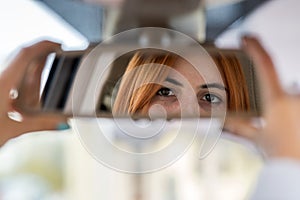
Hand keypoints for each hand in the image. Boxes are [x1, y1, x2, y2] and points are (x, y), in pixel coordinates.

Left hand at [0, 40, 68, 146]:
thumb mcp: (12, 130)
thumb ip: (41, 124)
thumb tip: (62, 121)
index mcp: (1, 83)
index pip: (24, 55)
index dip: (43, 45)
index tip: (57, 44)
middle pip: (18, 56)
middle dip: (38, 53)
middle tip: (54, 54)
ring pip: (11, 65)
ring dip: (28, 65)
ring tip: (41, 71)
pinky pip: (6, 75)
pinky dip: (19, 75)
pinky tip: (21, 88)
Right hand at [224, 36, 299, 159]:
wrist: (296, 166)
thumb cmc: (279, 153)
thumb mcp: (256, 138)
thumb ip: (238, 127)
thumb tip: (219, 121)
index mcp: (276, 100)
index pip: (264, 65)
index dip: (254, 48)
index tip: (246, 37)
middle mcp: (292, 98)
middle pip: (277, 85)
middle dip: (270, 95)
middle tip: (267, 110)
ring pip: (288, 96)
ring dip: (281, 107)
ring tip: (279, 123)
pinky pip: (296, 102)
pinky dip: (290, 111)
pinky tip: (287, 122)